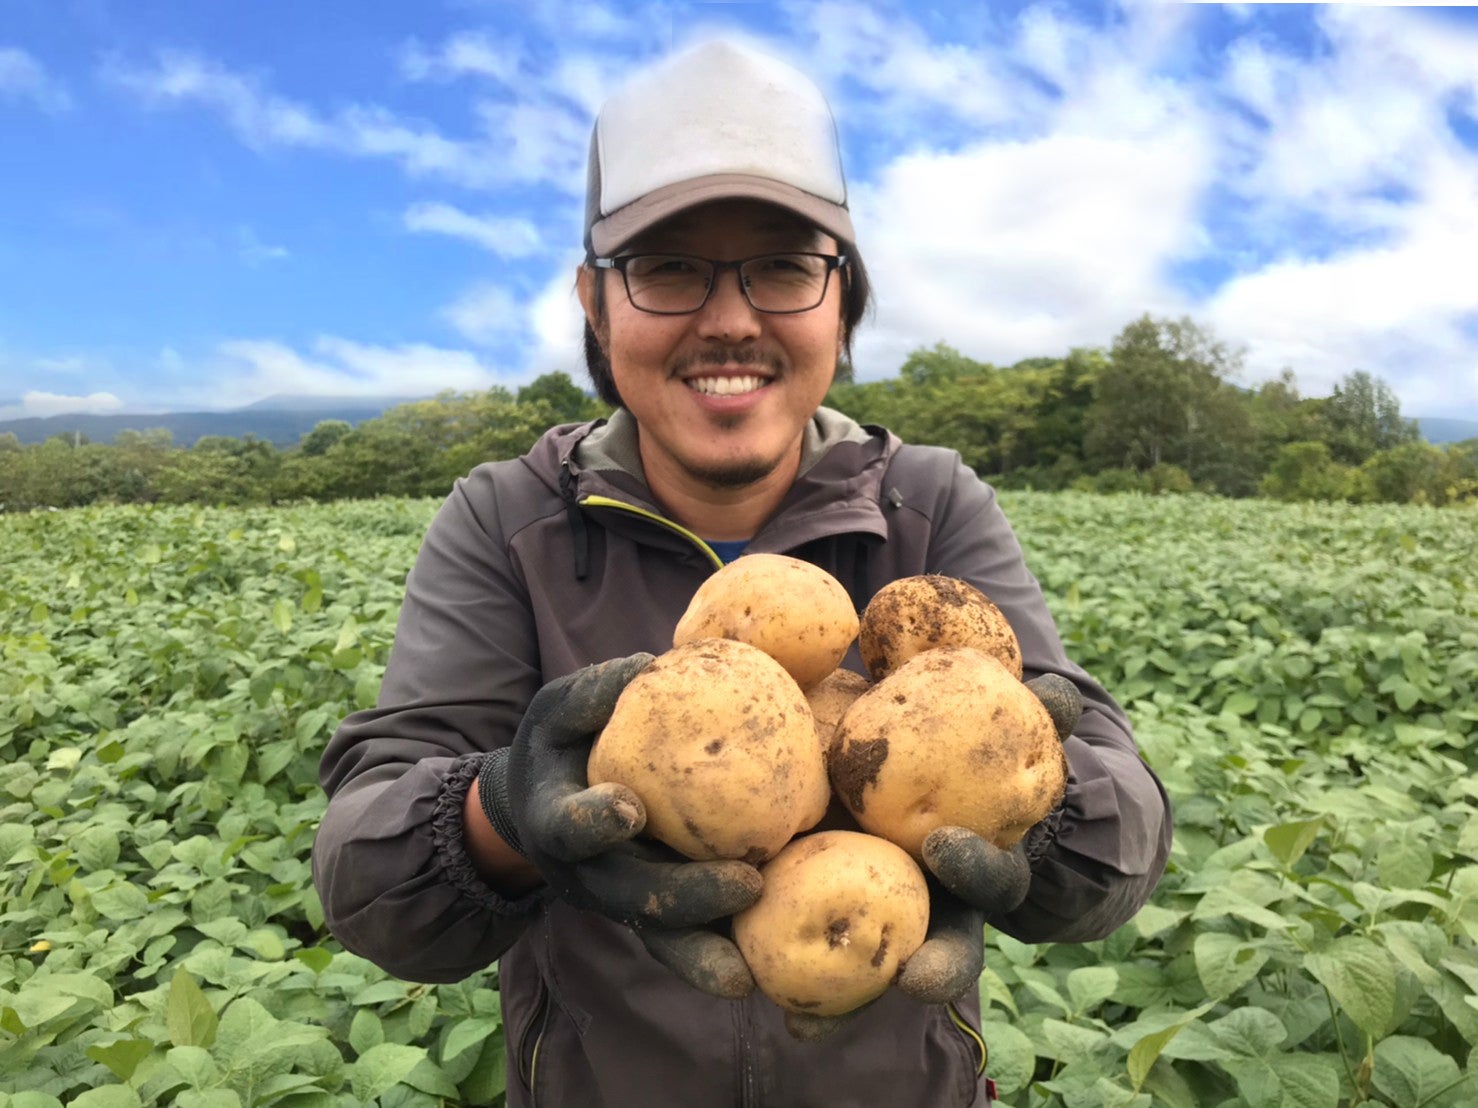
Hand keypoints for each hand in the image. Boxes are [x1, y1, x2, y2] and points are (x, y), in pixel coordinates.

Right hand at [479, 655, 762, 998]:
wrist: (537, 804)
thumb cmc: (556, 746)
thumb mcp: (557, 712)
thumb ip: (592, 693)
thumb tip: (648, 665)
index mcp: (555, 821)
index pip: (569, 826)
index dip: (594, 821)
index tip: (627, 808)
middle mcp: (585, 873)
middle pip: (630, 895)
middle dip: (683, 896)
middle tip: (745, 883)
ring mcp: (617, 899)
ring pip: (658, 934)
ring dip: (701, 951)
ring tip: (745, 974)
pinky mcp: (647, 913)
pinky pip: (681, 940)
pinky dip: (712, 960)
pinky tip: (753, 977)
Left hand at [789, 673, 1080, 1036]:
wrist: (919, 786)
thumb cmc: (966, 753)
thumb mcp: (1001, 728)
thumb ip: (1032, 709)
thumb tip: (1057, 690)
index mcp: (984, 867)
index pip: (992, 877)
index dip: (976, 866)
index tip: (946, 845)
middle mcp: (938, 909)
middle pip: (936, 951)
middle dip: (931, 969)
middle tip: (911, 977)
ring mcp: (884, 926)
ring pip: (868, 976)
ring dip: (843, 1003)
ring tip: (810, 1020)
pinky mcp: (822, 922)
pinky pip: (804, 958)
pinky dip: (784, 981)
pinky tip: (756, 994)